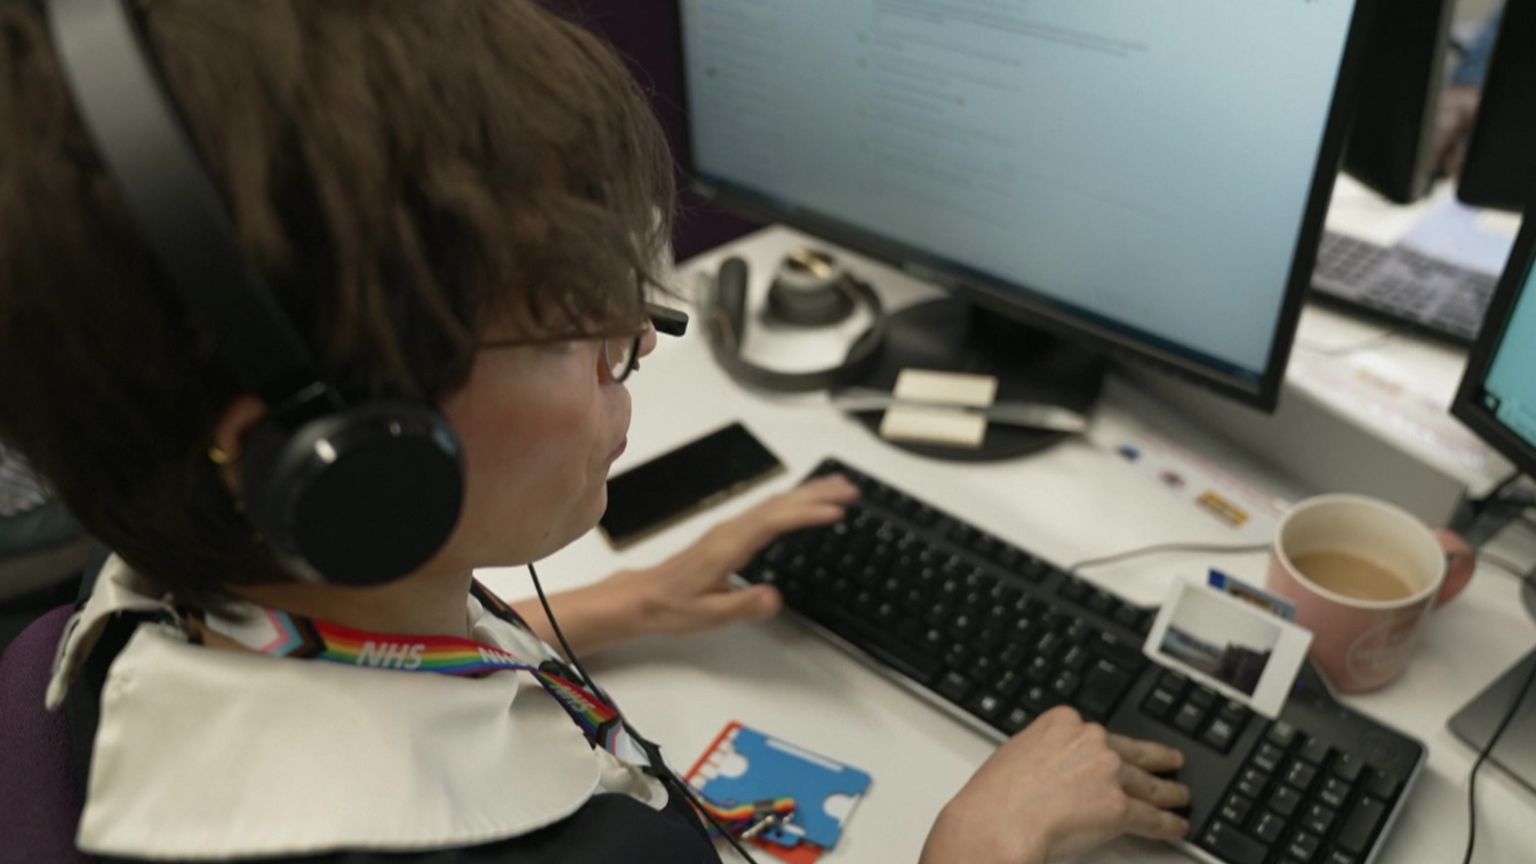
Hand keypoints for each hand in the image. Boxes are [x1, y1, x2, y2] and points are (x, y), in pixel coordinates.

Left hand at [610, 474, 859, 636]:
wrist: (645, 597)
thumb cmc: (674, 606)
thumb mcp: (709, 615)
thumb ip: (743, 605)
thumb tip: (774, 597)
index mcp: (728, 546)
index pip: (773, 523)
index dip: (805, 514)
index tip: (835, 512)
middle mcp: (731, 530)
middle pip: (779, 504)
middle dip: (816, 494)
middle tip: (851, 489)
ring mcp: (731, 528)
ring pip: (775, 502)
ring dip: (807, 492)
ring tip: (838, 487)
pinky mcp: (732, 533)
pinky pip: (768, 510)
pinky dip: (792, 502)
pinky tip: (805, 503)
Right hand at [921, 707, 1188, 863]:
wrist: (998, 822)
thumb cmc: (994, 796)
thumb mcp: (1016, 753)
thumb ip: (1045, 753)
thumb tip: (1055, 768)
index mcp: (1063, 722)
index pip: (1098, 733)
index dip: (1112, 746)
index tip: (1121, 751)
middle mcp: (1091, 741)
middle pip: (1133, 752)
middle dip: (1156, 758)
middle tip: (1171, 761)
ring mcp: (1108, 773)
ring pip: (1147, 784)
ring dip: (1167, 793)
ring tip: (1178, 797)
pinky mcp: (1119, 807)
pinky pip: (1151, 817)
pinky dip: (1167, 824)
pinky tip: (1175, 826)